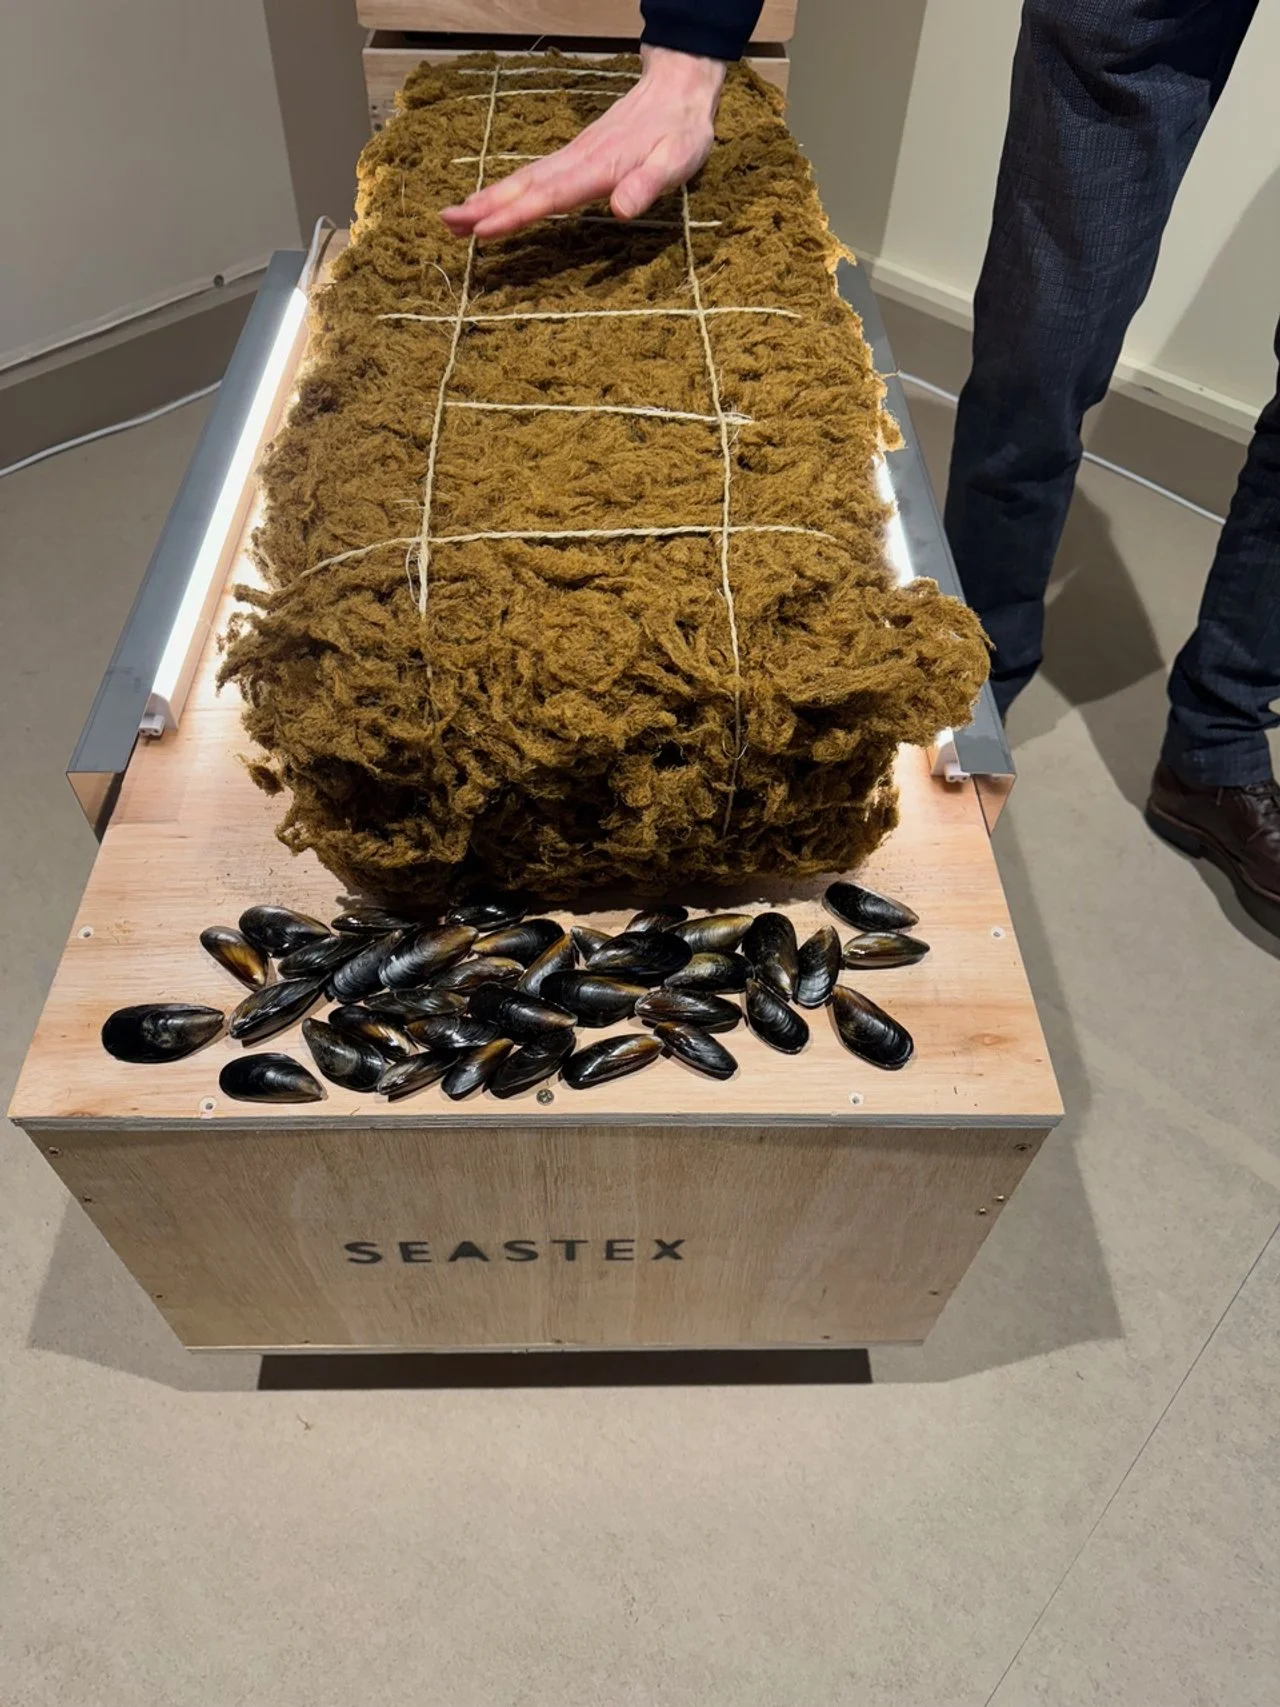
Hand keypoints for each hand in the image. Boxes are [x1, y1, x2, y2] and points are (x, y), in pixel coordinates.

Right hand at [440, 47, 725, 240]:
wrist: (677, 89)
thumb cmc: (680, 132)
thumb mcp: (677, 161)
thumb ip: (649, 184)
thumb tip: (621, 210)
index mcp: (599, 167)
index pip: (550, 195)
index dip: (516, 214)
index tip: (483, 229)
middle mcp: (577, 161)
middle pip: (524, 186)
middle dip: (485, 206)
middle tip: (447, 224)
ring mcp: (572, 157)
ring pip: (523, 180)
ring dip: (487, 199)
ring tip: (453, 219)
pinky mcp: (574, 157)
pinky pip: (533, 177)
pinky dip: (506, 191)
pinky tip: (490, 202)